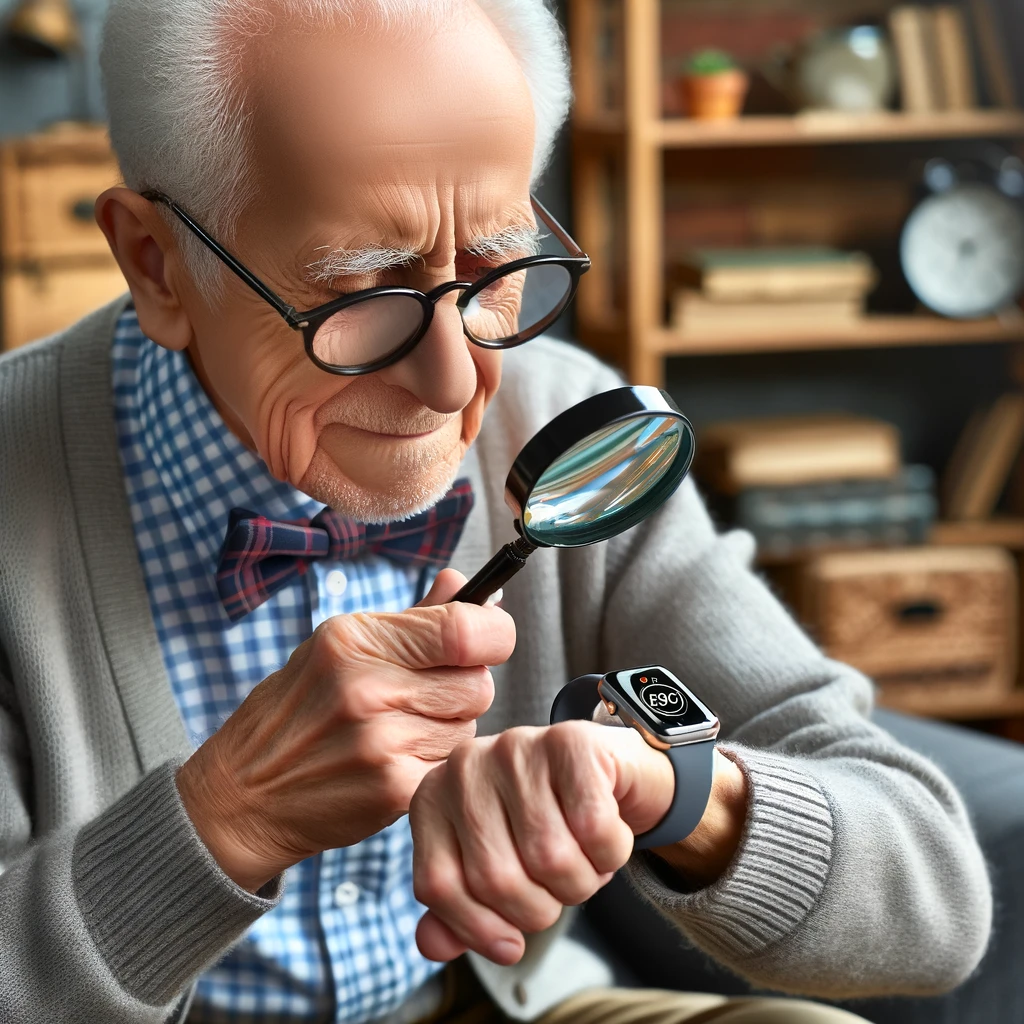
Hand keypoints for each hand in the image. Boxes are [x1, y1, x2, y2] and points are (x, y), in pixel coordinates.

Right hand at [176, 569, 514, 891]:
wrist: (243, 796)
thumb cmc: (297, 712)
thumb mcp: (340, 647)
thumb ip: (415, 617)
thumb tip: (466, 584)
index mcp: (356, 638)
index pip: (464, 629)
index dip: (495, 633)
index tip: (492, 639)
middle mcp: (367, 686)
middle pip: (478, 683)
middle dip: (465, 688)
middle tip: (427, 697)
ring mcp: (379, 741)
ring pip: (469, 727)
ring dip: (449, 729)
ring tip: (402, 732)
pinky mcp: (392, 789)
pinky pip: (451, 767)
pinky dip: (436, 767)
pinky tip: (399, 763)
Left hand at [410, 723, 745, 965]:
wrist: (609, 771)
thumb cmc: (548, 822)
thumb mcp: (495, 865)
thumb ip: (459, 907)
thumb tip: (433, 946)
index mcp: (434, 796)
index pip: (438, 885)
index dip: (477, 928)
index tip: (510, 944)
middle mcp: (465, 765)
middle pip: (497, 879)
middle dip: (540, 908)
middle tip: (558, 888)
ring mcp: (516, 747)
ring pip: (549, 858)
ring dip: (581, 882)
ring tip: (584, 861)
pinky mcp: (570, 743)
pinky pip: (593, 829)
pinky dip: (610, 852)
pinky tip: (606, 836)